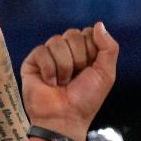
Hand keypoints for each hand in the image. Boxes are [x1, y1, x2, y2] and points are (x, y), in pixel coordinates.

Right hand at [19, 23, 119, 140]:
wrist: (65, 116)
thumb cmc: (86, 98)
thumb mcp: (106, 74)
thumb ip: (108, 48)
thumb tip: (98, 23)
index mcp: (84, 52)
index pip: (87, 33)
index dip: (91, 49)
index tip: (90, 67)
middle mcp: (66, 51)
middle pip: (72, 34)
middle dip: (77, 58)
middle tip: (76, 77)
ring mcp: (48, 55)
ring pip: (56, 41)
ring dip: (63, 66)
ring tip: (62, 82)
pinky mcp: (32, 61)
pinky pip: (41, 51)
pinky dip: (49, 69)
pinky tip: (50, 82)